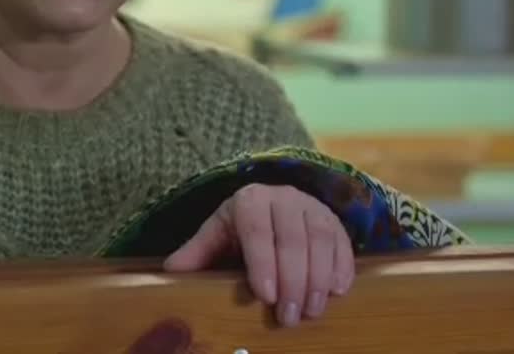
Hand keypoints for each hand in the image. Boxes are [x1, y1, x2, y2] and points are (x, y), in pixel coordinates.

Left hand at [163, 184, 353, 326]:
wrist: (271, 207)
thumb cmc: (240, 229)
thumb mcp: (216, 236)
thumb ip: (196, 252)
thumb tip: (170, 272)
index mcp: (250, 200)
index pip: (257, 230)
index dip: (262, 262)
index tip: (265, 295)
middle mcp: (283, 198)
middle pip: (293, 239)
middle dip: (292, 281)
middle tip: (289, 316)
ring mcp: (312, 206)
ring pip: (321, 241)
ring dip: (319, 280)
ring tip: (311, 311)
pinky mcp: (335, 220)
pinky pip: (343, 243)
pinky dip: (342, 268)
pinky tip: (336, 293)